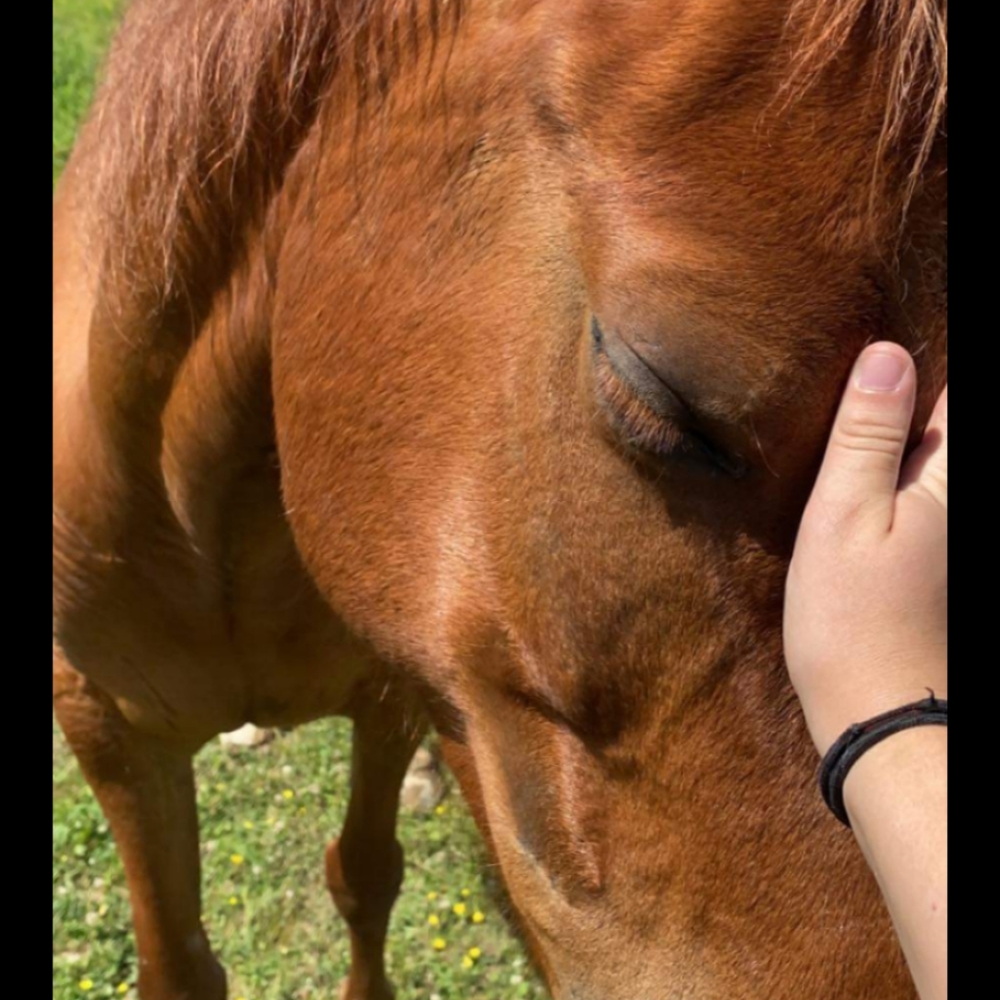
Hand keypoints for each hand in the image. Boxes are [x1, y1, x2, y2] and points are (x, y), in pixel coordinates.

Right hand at [784, 342, 946, 755]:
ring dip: (903, 436)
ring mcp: (951, 533)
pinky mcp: (937, 558)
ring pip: (935, 459)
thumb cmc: (852, 619)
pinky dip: (897, 474)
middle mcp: (962, 501)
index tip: (876, 349)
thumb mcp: (842, 518)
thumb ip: (867, 436)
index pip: (953, 393)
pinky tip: (857, 480)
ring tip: (852, 423)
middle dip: (910, 400)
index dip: (917, 362)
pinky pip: (925, 492)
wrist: (882, 716)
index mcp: (952, 481)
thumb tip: (888, 353)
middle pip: (945, 426)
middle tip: (857, 383)